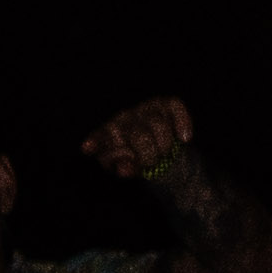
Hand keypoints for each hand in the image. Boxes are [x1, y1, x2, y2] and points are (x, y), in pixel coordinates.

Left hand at [76, 96, 198, 181]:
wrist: (163, 153)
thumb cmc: (140, 161)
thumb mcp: (131, 169)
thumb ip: (125, 169)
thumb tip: (124, 168)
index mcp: (108, 135)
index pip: (100, 137)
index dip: (94, 142)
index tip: (87, 148)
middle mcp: (123, 118)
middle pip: (138, 135)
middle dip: (149, 154)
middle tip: (152, 163)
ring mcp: (143, 108)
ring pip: (158, 124)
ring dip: (165, 145)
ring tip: (164, 153)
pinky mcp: (165, 103)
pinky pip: (175, 107)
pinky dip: (182, 123)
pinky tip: (184, 138)